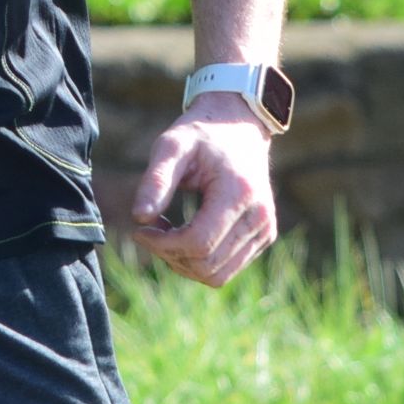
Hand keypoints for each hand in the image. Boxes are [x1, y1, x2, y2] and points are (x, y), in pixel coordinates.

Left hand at [126, 98, 277, 286]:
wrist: (238, 126)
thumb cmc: (200, 135)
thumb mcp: (172, 146)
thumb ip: (156, 180)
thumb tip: (139, 217)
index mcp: (239, 193)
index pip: (198, 244)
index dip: (162, 244)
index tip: (140, 229)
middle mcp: (259, 217)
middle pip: (207, 266)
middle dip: (170, 255)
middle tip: (151, 229)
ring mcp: (265, 230)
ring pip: (216, 276)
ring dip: (183, 262)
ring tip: (167, 231)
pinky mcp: (263, 237)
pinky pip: (225, 270)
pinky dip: (198, 261)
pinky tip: (185, 234)